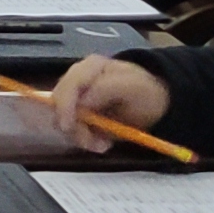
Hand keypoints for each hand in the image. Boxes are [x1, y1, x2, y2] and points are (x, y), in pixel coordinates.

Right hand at [47, 56, 172, 151]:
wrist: (154, 103)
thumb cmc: (145, 92)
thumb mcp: (132, 87)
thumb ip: (106, 89)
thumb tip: (82, 102)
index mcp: (90, 67)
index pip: (68, 85)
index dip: (64, 106)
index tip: (68, 127)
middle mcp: (77, 80)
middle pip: (59, 105)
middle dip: (75, 128)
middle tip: (97, 144)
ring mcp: (75, 98)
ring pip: (62, 121)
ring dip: (82, 138)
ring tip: (105, 144)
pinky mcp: (77, 115)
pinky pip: (71, 131)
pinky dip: (85, 141)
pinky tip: (102, 142)